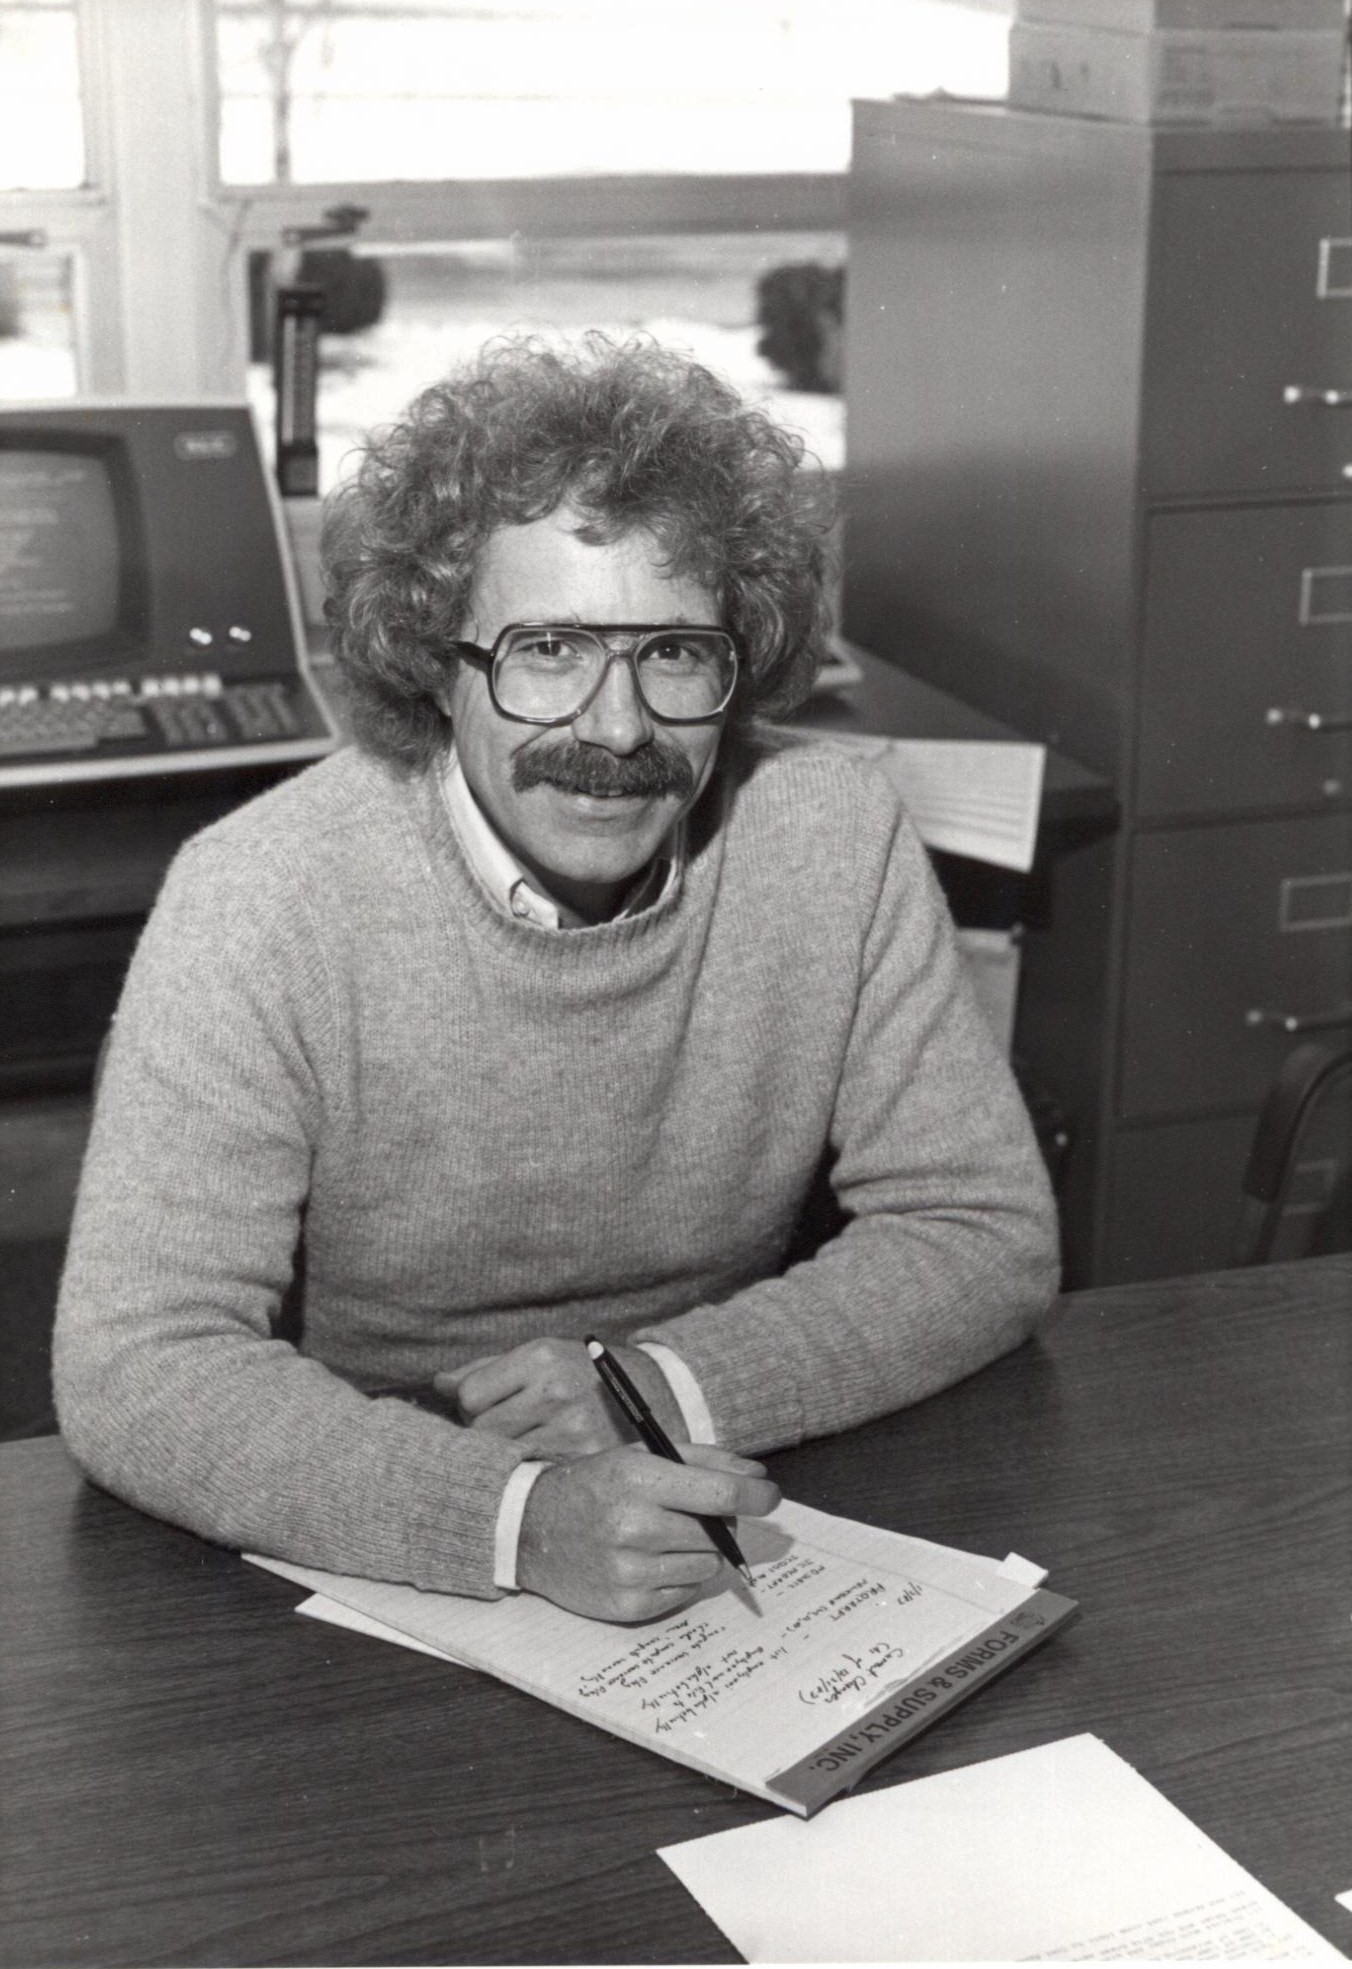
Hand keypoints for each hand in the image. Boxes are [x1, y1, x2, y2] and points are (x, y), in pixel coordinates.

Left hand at [433, 1337, 683, 1459]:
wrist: (662, 1397)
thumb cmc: (589, 1376)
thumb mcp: (545, 1358)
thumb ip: (488, 1371)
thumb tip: (438, 1383)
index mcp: (542, 1357)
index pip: (470, 1395)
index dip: (474, 1406)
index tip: (495, 1408)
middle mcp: (556, 1389)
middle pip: (482, 1430)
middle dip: (489, 1433)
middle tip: (515, 1431)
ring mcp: (573, 1428)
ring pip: (504, 1457)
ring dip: (510, 1456)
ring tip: (534, 1444)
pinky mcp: (586, 1460)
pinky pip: (533, 1474)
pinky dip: (534, 1471)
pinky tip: (547, 1461)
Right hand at [516, 1442, 778, 1621]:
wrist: (530, 1530)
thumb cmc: (595, 1486)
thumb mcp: (641, 1456)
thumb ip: (704, 1462)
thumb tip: (758, 1480)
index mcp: (638, 1479)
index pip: (720, 1494)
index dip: (756, 1497)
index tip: (770, 1497)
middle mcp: (632, 1526)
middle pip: (717, 1532)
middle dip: (719, 1522)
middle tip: (693, 1512)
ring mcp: (628, 1572)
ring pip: (706, 1565)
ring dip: (698, 1551)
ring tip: (663, 1536)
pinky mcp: (627, 1607)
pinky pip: (685, 1593)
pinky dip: (679, 1576)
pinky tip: (649, 1561)